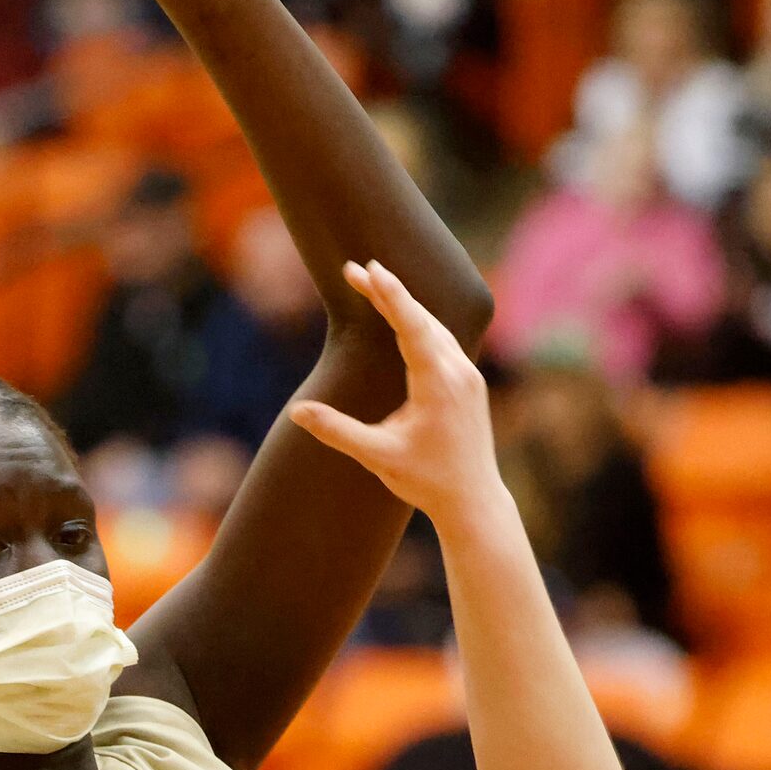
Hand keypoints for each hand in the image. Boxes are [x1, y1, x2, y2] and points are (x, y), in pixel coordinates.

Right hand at [286, 261, 505, 532]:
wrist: (473, 501)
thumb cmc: (426, 481)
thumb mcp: (378, 457)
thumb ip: (338, 431)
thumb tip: (297, 412)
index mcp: (438, 384)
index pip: (412, 327)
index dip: (390, 295)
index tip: (370, 269)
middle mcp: (458, 373)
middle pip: (421, 318)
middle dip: (387, 291)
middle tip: (352, 269)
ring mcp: (467, 375)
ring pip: (434, 325)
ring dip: (402, 304)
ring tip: (370, 282)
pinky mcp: (468, 382)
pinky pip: (442, 339)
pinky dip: (418, 321)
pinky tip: (401, 316)